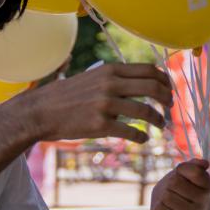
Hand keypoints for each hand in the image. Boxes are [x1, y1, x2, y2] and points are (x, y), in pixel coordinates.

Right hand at [23, 63, 172, 144]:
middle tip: (169, 108)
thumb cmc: (66, 96)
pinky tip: (143, 139)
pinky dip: (142, 136)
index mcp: (110, 70)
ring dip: (159, 120)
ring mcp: (105, 104)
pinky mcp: (100, 124)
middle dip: (167, 99)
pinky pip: (131, 131)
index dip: (164, 80)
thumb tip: (139, 81)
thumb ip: (114, 78)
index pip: (148, 70)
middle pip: (152, 87)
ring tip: (161, 126)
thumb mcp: (91, 77)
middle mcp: (110, 84)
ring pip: (146, 111)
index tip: (169, 90)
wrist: (40, 111)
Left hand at [150, 159, 209, 209]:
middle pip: (175, 183)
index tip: (179, 176)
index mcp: (208, 185)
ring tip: (169, 204)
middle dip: (168, 186)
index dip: (180, 171)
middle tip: (171, 193)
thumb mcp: (180, 174)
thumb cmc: (172, 192)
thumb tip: (204, 163)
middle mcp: (206, 201)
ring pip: (167, 197)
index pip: (194, 171)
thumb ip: (191, 166)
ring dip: (162, 199)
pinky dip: (158, 209)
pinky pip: (161, 209)